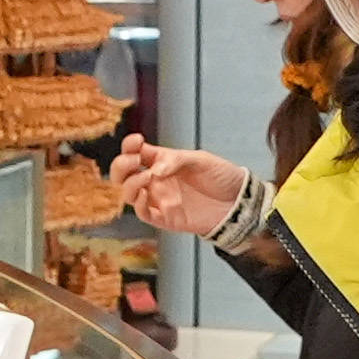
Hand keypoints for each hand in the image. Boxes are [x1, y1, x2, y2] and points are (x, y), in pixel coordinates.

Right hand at [104, 139, 251, 239]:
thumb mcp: (201, 160)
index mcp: (162, 162)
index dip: (130, 145)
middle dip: (121, 165)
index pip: (136, 152)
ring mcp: (159, 199)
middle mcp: (156, 180)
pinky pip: (143, 213)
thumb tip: (153, 169)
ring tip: (146, 177)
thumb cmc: (221, 178)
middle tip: (133, 161)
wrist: (238, 202)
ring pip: (128, 193)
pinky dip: (138, 204)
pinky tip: (145, 194)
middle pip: (124, 173)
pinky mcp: (165, 218)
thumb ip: (176, 161)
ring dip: (130, 183)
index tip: (137, 141)